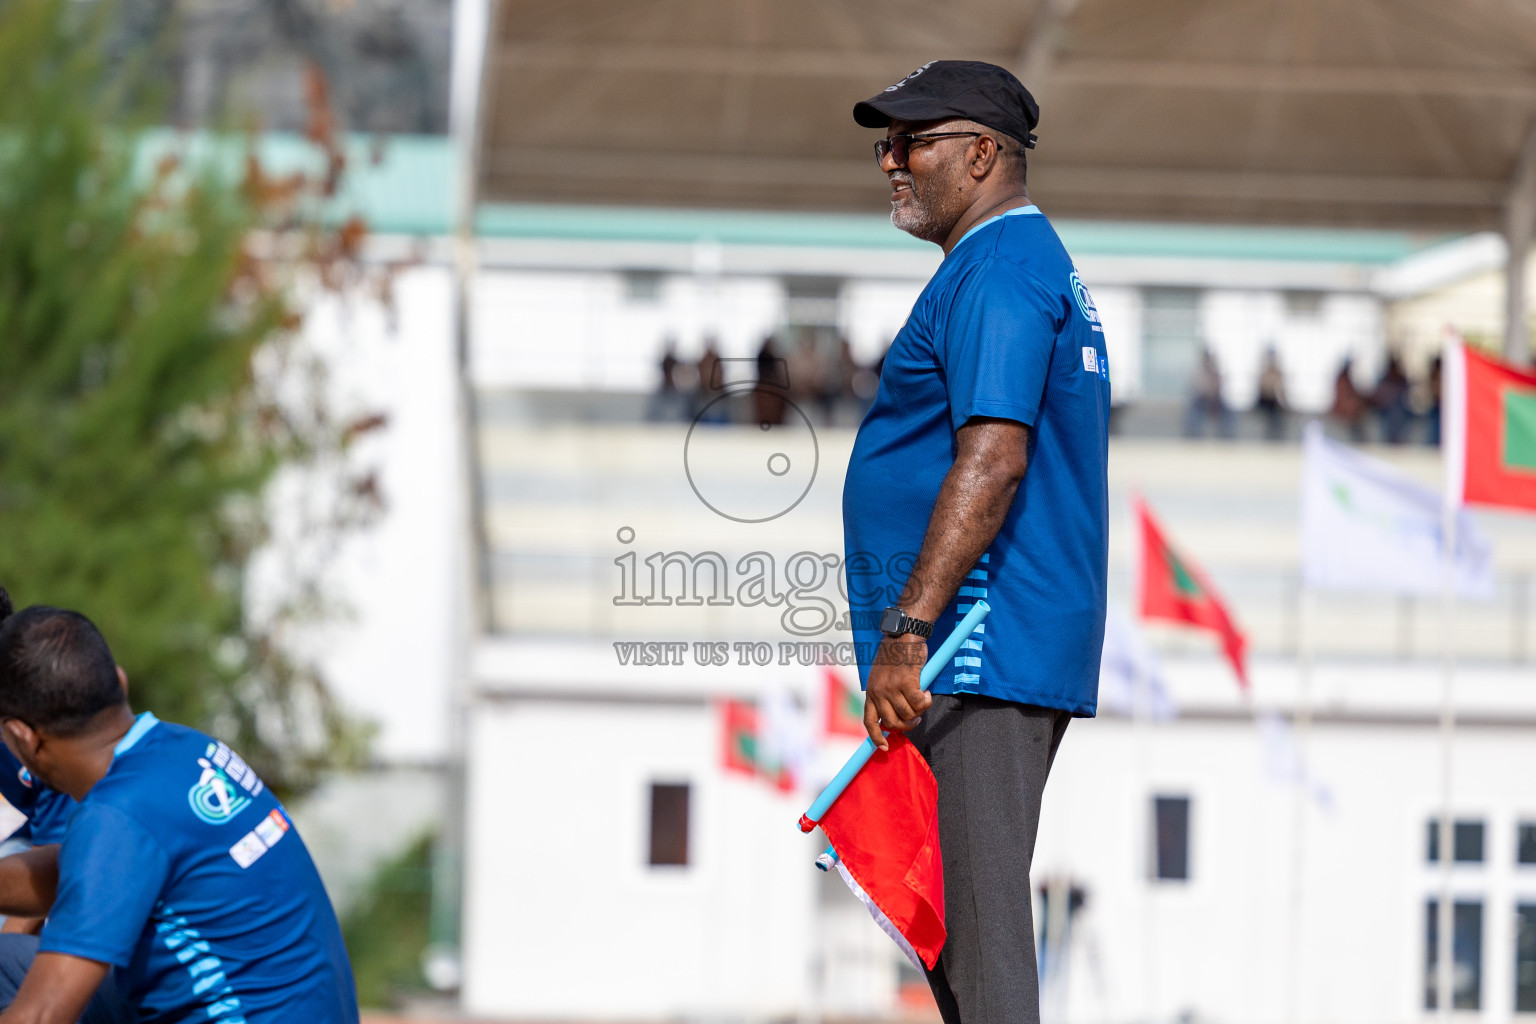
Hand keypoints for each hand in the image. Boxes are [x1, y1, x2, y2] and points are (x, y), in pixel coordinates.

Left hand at [862, 635, 931, 750]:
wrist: (904, 635)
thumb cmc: (896, 654)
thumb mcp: (882, 675)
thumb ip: (885, 693)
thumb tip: (896, 714)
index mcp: (870, 691)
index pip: (869, 721)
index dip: (876, 737)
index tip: (884, 747)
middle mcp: (878, 691)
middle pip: (892, 723)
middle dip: (907, 725)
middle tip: (916, 718)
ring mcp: (892, 688)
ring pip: (908, 714)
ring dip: (919, 711)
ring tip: (922, 699)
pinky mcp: (907, 683)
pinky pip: (919, 704)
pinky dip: (926, 701)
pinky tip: (926, 692)